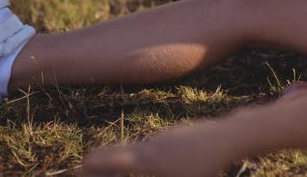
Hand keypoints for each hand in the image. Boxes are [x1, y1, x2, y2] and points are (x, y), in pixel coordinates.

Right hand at [83, 120, 235, 176]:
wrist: (228, 136)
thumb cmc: (204, 166)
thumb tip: (134, 166)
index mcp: (146, 159)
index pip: (108, 160)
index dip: (90, 167)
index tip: (79, 170)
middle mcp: (151, 145)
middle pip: (117, 152)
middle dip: (101, 163)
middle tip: (88, 169)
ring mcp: (164, 138)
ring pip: (137, 151)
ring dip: (124, 161)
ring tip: (117, 169)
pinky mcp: (177, 136)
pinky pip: (155, 148)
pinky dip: (146, 158)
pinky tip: (158, 166)